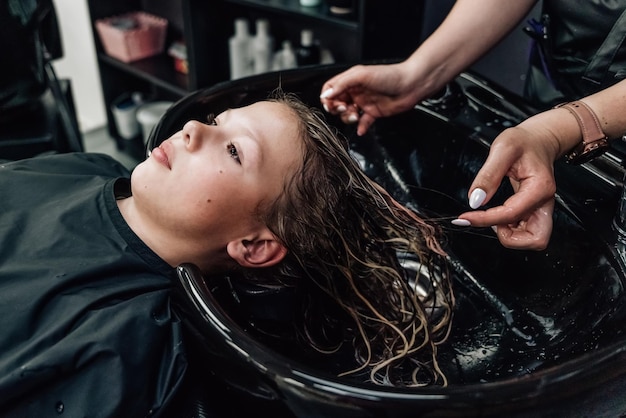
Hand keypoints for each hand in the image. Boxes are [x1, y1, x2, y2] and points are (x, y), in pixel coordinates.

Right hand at [320, 63, 425, 135]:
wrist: (411, 85)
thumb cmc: (389, 76)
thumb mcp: (361, 75)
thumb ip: (342, 84)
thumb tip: (326, 94)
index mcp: (351, 80)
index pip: (331, 89)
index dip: (327, 97)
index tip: (330, 103)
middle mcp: (356, 91)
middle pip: (336, 103)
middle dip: (337, 109)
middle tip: (344, 109)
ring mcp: (364, 103)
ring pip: (347, 114)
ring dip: (347, 118)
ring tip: (355, 117)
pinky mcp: (374, 113)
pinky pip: (363, 122)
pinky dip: (361, 127)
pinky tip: (361, 129)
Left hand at [454, 123, 561, 249]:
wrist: (538, 140)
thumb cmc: (523, 142)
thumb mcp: (502, 149)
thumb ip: (488, 175)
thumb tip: (475, 201)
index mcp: (540, 188)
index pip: (510, 214)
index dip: (485, 220)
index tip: (465, 218)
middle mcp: (545, 203)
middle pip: (535, 239)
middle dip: (509, 237)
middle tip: (488, 221)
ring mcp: (542, 209)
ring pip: (532, 239)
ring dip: (509, 235)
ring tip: (492, 216)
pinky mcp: (535, 212)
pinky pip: (526, 232)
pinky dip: (510, 230)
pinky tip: (498, 215)